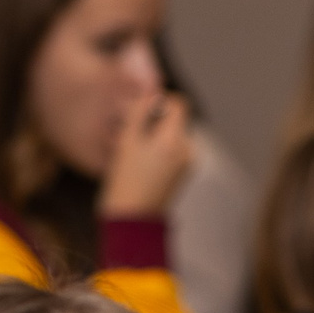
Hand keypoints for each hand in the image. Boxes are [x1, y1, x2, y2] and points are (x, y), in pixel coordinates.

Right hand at [99, 92, 192, 219]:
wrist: (132, 220)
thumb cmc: (125, 180)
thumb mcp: (128, 140)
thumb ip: (141, 111)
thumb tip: (154, 93)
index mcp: (175, 141)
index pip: (179, 103)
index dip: (160, 102)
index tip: (141, 113)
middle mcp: (188, 150)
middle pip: (176, 118)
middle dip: (155, 120)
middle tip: (131, 134)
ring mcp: (188, 163)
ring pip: (172, 134)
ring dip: (155, 134)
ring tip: (134, 151)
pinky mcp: (183, 173)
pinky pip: (173, 149)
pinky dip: (159, 148)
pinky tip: (142, 162)